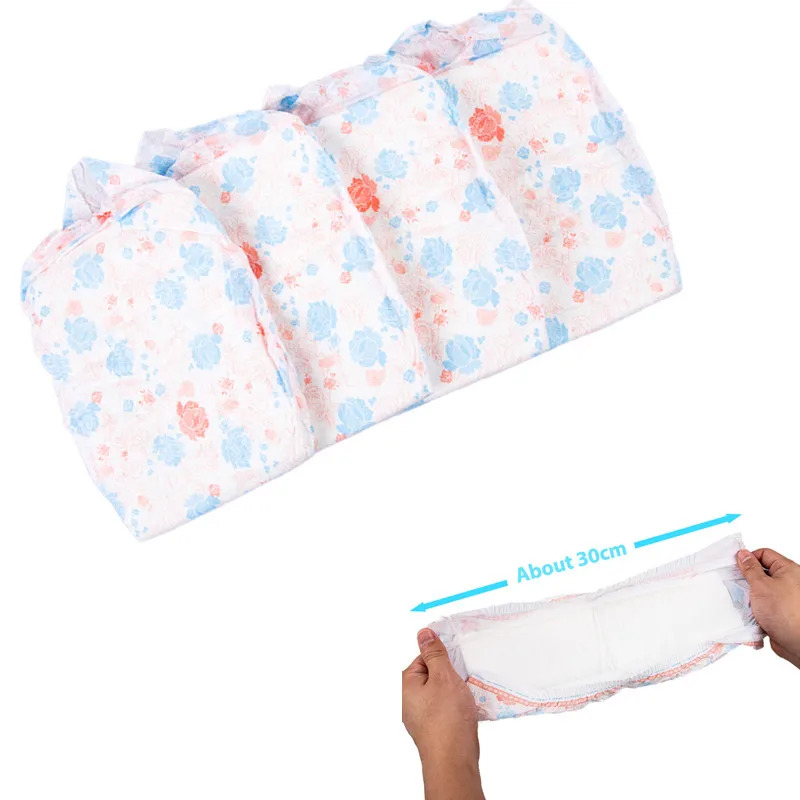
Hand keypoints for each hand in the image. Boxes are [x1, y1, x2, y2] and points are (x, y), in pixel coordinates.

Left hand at [402, 629, 483, 799]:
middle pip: (431, 677)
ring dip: (454, 693)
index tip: (455, 661)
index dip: (441, 658)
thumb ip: (434, 653)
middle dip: (449, 676)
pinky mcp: (432, 730)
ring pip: (439, 695)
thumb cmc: (447, 718)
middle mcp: (408, 702)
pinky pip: (444, 711)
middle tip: (463, 679)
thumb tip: (423, 633)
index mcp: (406, 684)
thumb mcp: (443, 676)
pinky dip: (455, 708)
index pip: (422, 659)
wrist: (453, 760)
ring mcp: (420, 718)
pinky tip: (467, 712)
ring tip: (466, 696)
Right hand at [738, 548, 799, 668]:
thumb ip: (750, 568)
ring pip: (759, 590)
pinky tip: (748, 612)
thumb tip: (743, 554)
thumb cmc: (784, 612)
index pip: (764, 554)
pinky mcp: (779, 611)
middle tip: (736, 583)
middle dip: (747, 578)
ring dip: (749, 595)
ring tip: (743, 600)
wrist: (796, 642)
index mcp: (788, 570)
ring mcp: (783, 597)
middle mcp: (788, 582)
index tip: (736, 565)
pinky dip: (754, 607)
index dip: (749, 558)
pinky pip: (761, 604)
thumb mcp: (761, 585)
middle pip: (762, 572)